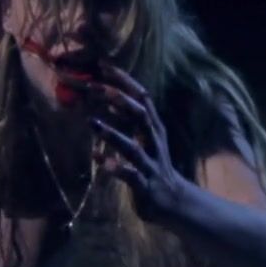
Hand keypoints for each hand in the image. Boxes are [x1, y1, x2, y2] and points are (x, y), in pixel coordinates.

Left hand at [60, 60, 186, 224]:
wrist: (173, 201)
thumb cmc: (153, 165)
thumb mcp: (145, 137)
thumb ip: (128, 117)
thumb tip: (107, 95)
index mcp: (153, 128)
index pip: (142, 96)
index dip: (124, 80)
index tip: (103, 65)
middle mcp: (154, 141)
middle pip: (140, 115)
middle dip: (119, 100)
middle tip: (96, 87)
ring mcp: (150, 163)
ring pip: (132, 147)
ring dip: (112, 134)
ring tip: (92, 123)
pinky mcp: (145, 185)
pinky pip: (129, 175)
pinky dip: (114, 167)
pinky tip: (98, 160)